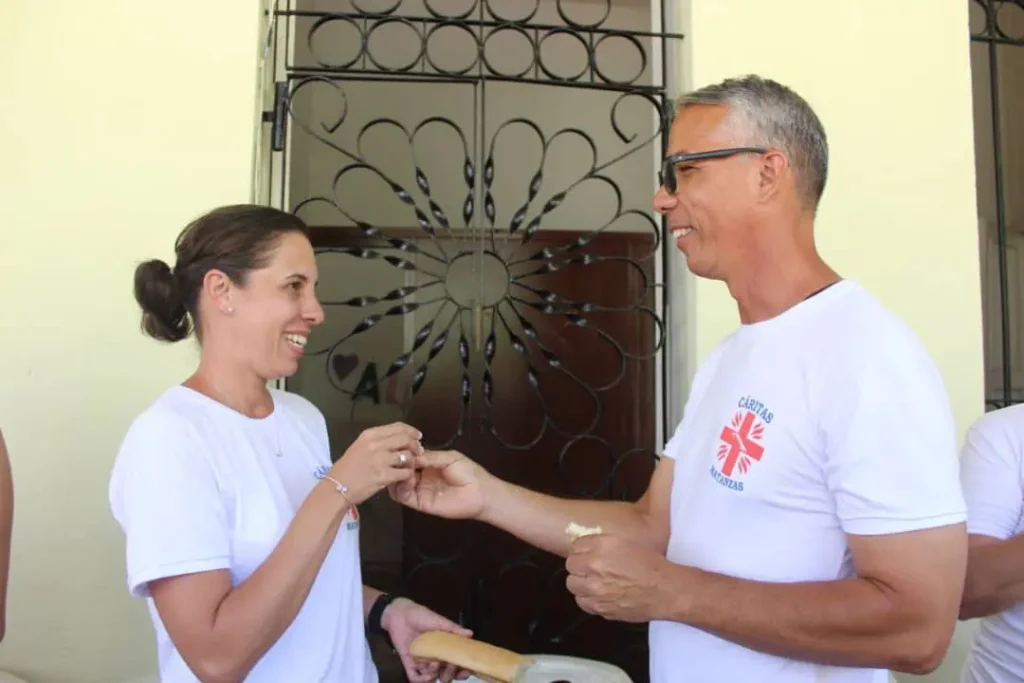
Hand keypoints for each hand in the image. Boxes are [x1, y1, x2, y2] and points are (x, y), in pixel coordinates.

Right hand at [330, 423, 422, 504]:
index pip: (398, 427)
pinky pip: (405, 472)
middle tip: (419, 452)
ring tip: (409, 466)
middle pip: (405, 439)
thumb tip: (398, 439)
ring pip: (407, 455)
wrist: (336, 487)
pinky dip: (408, 475)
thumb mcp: (359, 446)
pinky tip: (404, 477)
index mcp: (370, 435)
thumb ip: (377, 441)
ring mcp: (380, 460)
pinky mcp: (384, 476)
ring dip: (412, 461)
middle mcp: (376, 444)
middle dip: (415, 445)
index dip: (411, 431)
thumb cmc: (347, 468)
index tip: (418, 436)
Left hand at [381, 598, 473, 682]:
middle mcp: (435, 658)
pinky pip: (415, 677)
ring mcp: (423, 662)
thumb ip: (453, 629)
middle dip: (450, 674)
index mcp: (445, 648)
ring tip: (433, 663)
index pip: (457, 663)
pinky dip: (420, 680)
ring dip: (434, 674)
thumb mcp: (439, 621)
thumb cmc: (422, 616)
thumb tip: (470, 634)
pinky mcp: (409, 663)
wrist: (401, 614)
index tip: (466, 671)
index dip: (463, 670)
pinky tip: (423, 676)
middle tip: (449, 667)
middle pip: (446, 674)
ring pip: (432, 677)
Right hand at [388, 450, 488, 519]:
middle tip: (399, 460)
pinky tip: (406, 481)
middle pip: (401, 470)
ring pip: (398, 483)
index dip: (404, 453)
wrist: (480, 494)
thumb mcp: (451, 458)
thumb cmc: (469, 473)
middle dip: (397, 464)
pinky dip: (399, 489)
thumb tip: (413, 454)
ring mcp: (419, 490)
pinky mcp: (419, 503)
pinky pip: (403, 497)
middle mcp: (421, 476)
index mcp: (428, 463)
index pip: (409, 457)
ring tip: (403, 471)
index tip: (401, 449)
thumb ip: (431, 457)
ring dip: (397, 476)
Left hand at [565, 534, 679, 622]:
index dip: (582, 551)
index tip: (588, 554)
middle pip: (571, 565)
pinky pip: (582, 602)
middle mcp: (594, 566)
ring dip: (581, 582)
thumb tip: (586, 548)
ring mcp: (595, 590)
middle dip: (579, 566)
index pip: (575, 546)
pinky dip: (587, 598)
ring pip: (572, 584)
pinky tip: (599, 595)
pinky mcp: (600, 608)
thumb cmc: (651, 563)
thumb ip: (603, 544)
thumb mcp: (626, 543)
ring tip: (594, 582)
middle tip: (591, 568)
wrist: (666, 591)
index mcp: (602, 546)